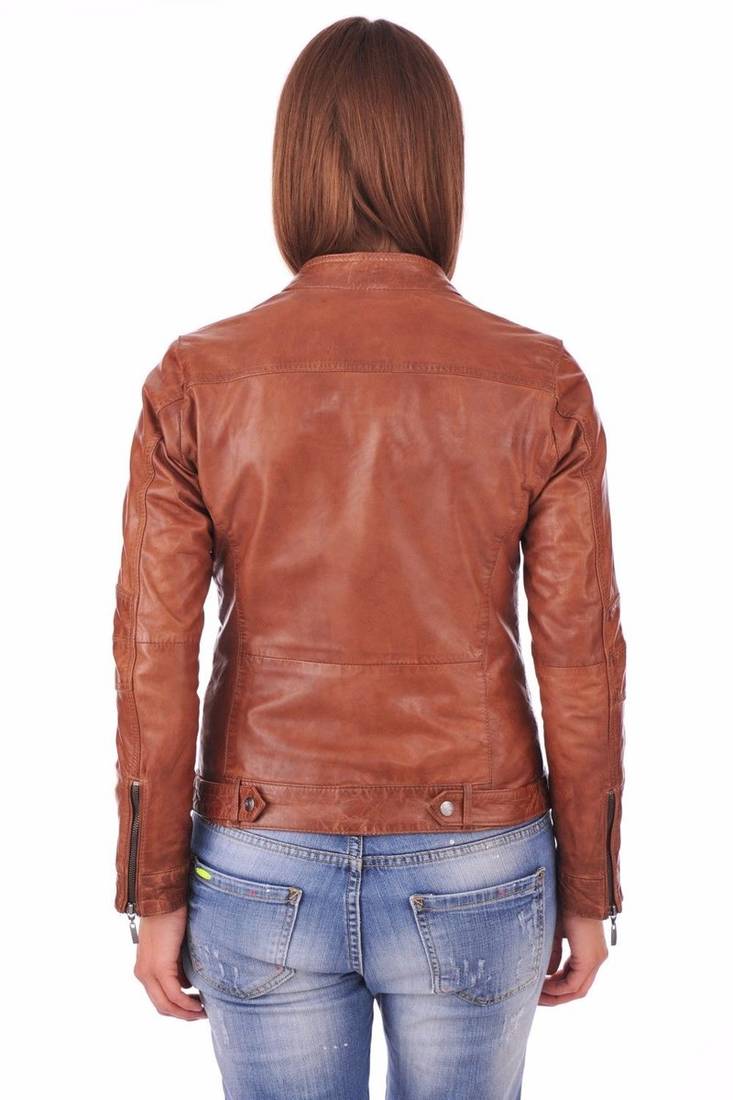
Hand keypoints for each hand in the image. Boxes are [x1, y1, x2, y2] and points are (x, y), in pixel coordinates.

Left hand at [133, 903, 205, 1019]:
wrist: (164, 899)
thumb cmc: (171, 917)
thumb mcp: (173, 948)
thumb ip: (177, 966)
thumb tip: (188, 983)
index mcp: (145, 969)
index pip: (160, 998)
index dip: (177, 1008)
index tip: (195, 1008)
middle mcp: (143, 974)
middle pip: (162, 1006)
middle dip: (182, 1014)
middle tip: (201, 1014)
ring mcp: (149, 972)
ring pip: (166, 1004)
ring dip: (185, 1012)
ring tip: (203, 1011)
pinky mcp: (159, 967)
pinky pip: (174, 994)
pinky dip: (186, 1003)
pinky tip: (199, 1004)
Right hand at [539, 911, 608, 1005]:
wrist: (574, 892)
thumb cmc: (565, 905)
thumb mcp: (556, 933)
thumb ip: (554, 954)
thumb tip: (549, 974)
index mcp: (590, 951)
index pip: (575, 979)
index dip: (557, 988)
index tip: (540, 989)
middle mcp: (596, 959)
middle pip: (577, 990)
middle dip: (556, 997)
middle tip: (536, 999)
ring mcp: (595, 960)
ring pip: (576, 990)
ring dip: (556, 996)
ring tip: (536, 995)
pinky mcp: (589, 960)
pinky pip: (573, 984)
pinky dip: (557, 988)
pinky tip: (542, 986)